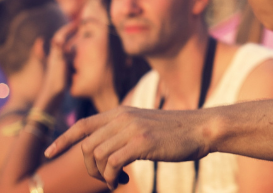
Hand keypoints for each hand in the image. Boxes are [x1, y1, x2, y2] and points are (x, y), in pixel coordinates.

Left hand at [36, 21, 76, 108]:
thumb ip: (58, 51)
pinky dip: (75, 53)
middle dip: (70, 33)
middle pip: (62, 41)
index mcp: (55, 53)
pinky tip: (82, 56)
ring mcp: (58, 64)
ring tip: (84, 39)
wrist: (51, 96)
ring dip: (74, 42)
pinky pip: (69, 58)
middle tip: (81, 28)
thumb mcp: (59, 64)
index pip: (60, 36)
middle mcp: (55, 57)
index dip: (68, 28)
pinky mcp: (61, 71)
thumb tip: (55, 38)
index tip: (78, 23)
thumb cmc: (56, 81)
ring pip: (66, 49)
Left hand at [44, 107, 213, 189]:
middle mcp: (123, 118)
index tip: (49, 153)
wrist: (202, 129)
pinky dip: (110, 177)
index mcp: (122, 112)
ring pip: (97, 155)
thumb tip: (109, 149)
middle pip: (87, 145)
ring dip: (101, 175)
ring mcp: (132, 129)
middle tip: (103, 179)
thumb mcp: (146, 125)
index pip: (83, 124)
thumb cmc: (178, 132)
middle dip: (89, 167)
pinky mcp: (141, 143)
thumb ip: (126, 131)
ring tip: (114, 181)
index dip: (63, 139)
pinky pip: (112, 163)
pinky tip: (119, 181)